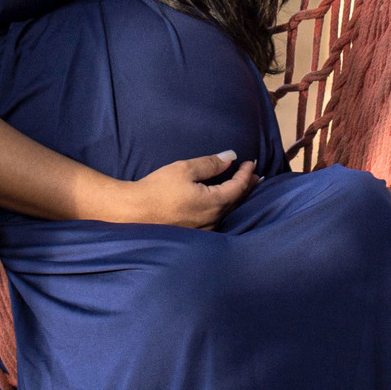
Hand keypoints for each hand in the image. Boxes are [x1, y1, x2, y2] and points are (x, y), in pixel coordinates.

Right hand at [107, 150, 259, 227]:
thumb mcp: (184, 169)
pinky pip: (218, 217)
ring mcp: (205, 229)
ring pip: (229, 211)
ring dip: (237, 197)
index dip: (246, 174)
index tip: (251, 163)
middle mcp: (213, 219)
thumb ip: (210, 163)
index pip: (238, 187)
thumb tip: (231, 156)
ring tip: (244, 187)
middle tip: (256, 175)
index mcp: (214, 203)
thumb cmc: (158, 189)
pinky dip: (226, 206)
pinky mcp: (196, 233)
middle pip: (237, 201)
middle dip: (247, 186)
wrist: (134, 212)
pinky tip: (224, 202)